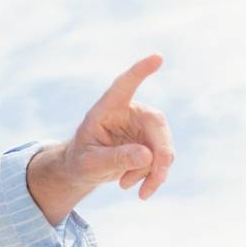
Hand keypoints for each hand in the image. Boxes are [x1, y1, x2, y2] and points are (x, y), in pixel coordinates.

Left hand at [64, 54, 174, 197]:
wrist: (85, 170)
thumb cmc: (81, 160)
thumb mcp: (90, 163)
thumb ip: (115, 158)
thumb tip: (148, 155)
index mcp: (107, 108)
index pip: (124, 85)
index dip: (140, 72)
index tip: (157, 57)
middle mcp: (130, 112)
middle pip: (156, 124)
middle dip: (160, 155)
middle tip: (156, 180)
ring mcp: (144, 127)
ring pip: (164, 146)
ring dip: (154, 172)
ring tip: (127, 187)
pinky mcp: (153, 142)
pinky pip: (164, 159)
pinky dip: (154, 176)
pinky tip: (137, 189)